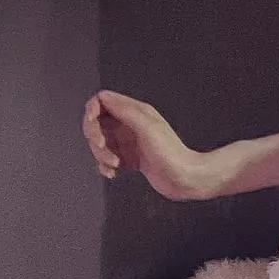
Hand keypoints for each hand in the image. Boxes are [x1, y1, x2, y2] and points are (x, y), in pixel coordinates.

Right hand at [82, 90, 206, 201]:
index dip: (92, 111)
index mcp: (136, 112)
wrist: (186, 179)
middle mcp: (131, 125)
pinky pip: (108, 159)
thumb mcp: (147, 127)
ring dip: (101, 155)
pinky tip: (113, 173)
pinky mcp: (130, 159)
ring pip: (101, 143)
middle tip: (102, 148)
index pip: (103, 101)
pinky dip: (105, 166)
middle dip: (94, 137)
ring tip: (114, 164)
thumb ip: (124, 111)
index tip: (92, 125)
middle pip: (97, 123)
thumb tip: (103, 98)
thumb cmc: (173, 155)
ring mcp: (129, 142)